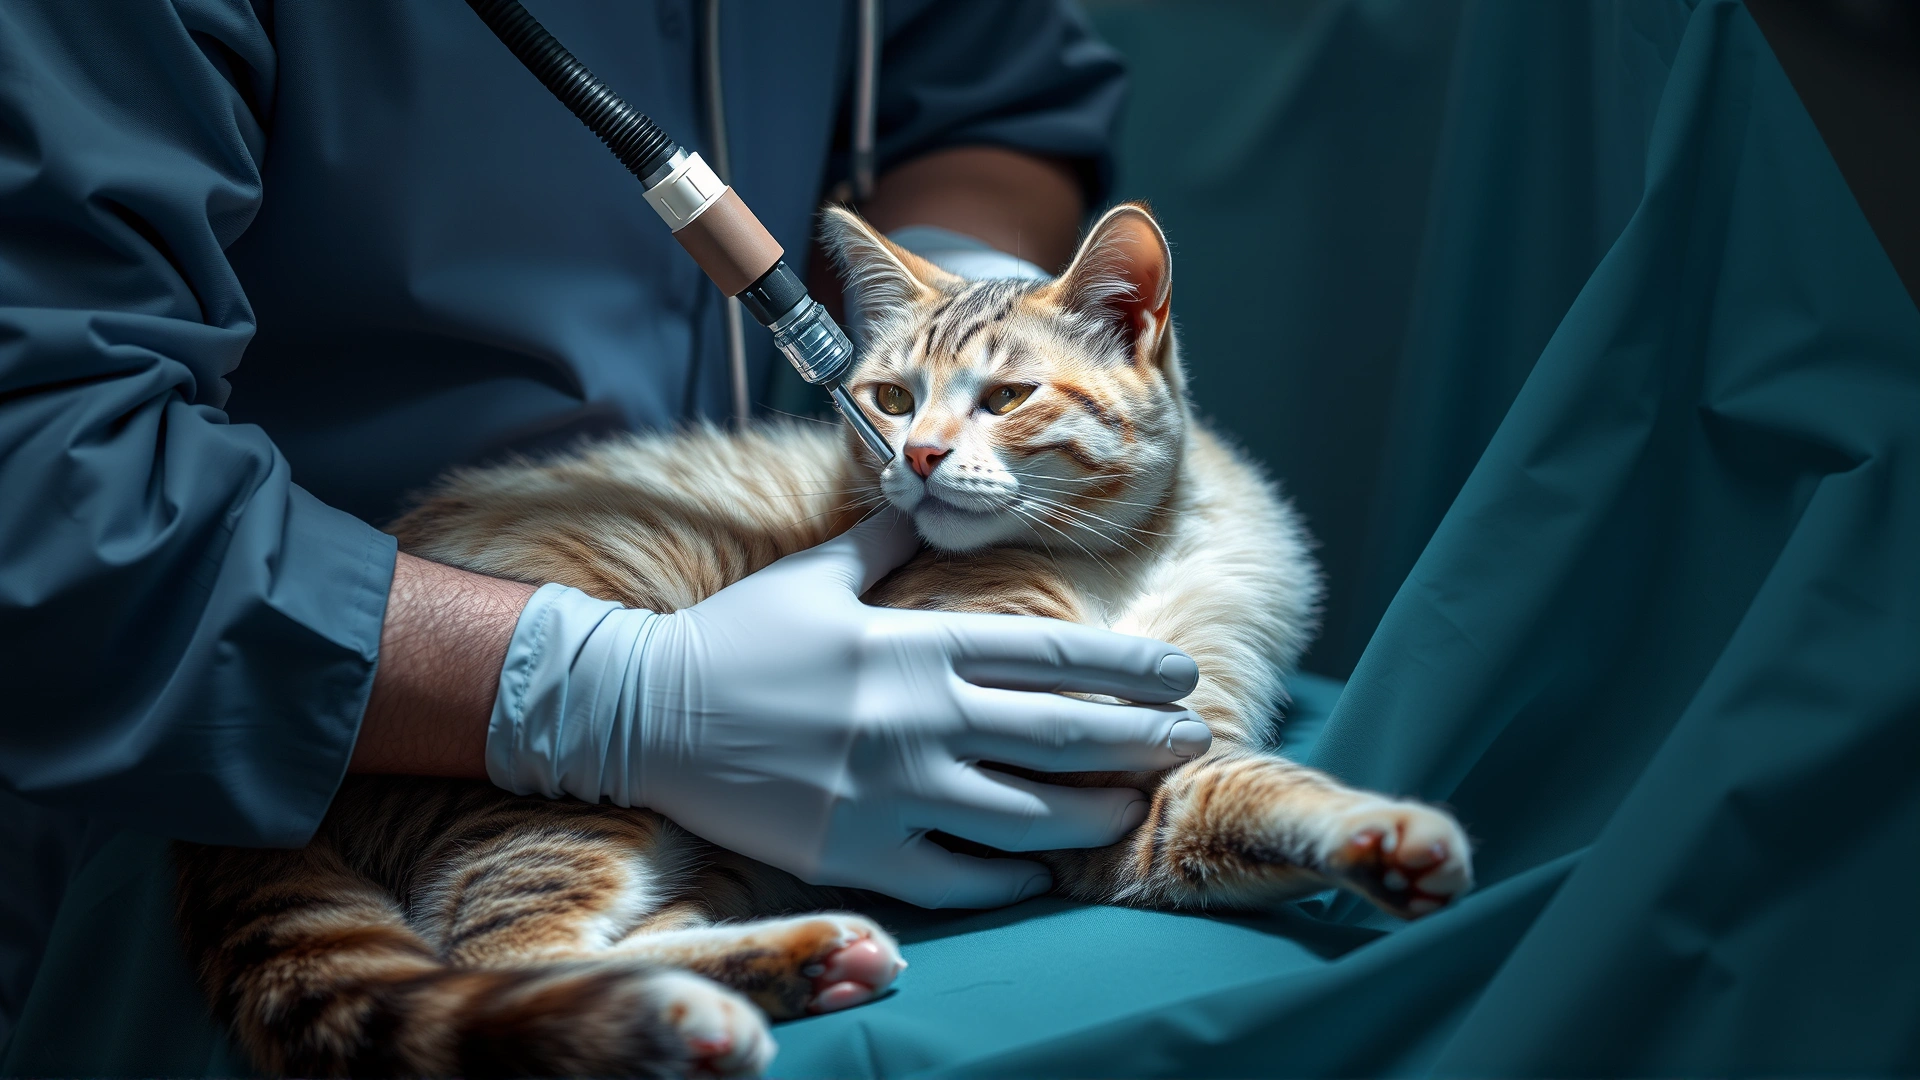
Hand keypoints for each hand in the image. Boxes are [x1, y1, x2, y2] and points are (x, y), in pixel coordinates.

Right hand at [487, 511, 1210, 907]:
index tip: (1182, 678)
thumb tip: (934, 499)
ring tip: (1130, 808)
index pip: (1055, 658)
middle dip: (1142, 742)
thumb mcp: (819, 575)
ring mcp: (894, 792)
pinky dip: (1010, 874)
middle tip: (1191, 743)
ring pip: (1030, 817)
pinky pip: (963, 877)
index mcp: (919, 646)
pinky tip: (1036, 867)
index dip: (1130, 671)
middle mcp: (920, 719)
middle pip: (1065, 738)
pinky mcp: (861, 853)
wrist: (644, 713)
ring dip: (1095, 813)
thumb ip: (891, 546)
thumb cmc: (737, 638)